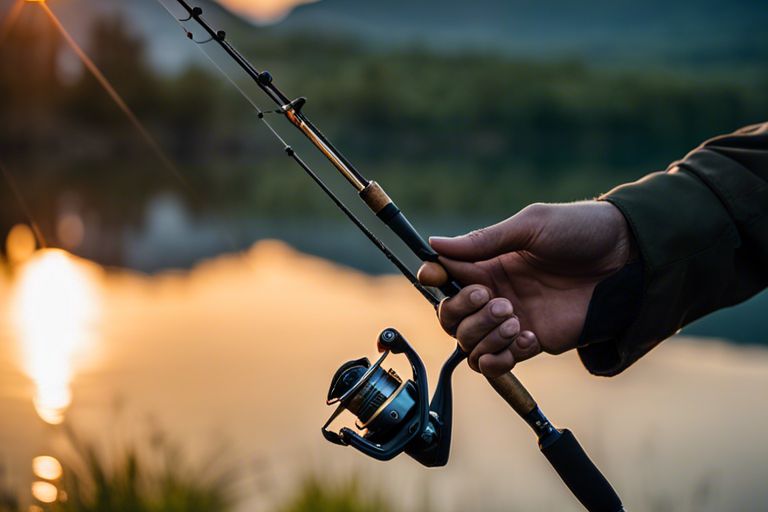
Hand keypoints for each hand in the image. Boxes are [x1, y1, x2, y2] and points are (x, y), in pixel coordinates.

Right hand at [418, 201, 634, 376]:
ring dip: (482, 335)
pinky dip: (503, 356)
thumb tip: (436, 243)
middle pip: (449, 316)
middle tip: (494, 298)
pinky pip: (499, 362)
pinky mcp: (533, 342)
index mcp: (489, 263)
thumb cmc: (580, 230)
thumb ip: (484, 240)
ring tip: (514, 318)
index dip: (433, 277)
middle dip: (462, 311)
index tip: (435, 274)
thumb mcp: (530, 226)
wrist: (626, 258)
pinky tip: (528, 337)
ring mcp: (511, 320)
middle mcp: (494, 293)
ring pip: (469, 343)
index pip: (445, 275)